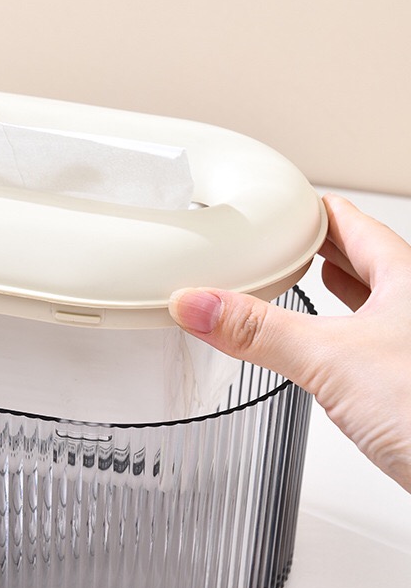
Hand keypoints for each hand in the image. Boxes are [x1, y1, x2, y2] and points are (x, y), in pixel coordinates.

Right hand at [169, 194, 410, 492]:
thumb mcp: (334, 362)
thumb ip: (260, 333)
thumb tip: (197, 304)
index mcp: (406, 278)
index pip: (348, 222)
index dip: (308, 210)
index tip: (275, 206)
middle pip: (360, 256)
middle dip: (313, 247)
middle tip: (275, 242)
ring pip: (368, 298)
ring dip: (330, 288)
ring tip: (297, 281)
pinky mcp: (408, 381)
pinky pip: (370, 340)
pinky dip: (341, 333)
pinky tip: (328, 346)